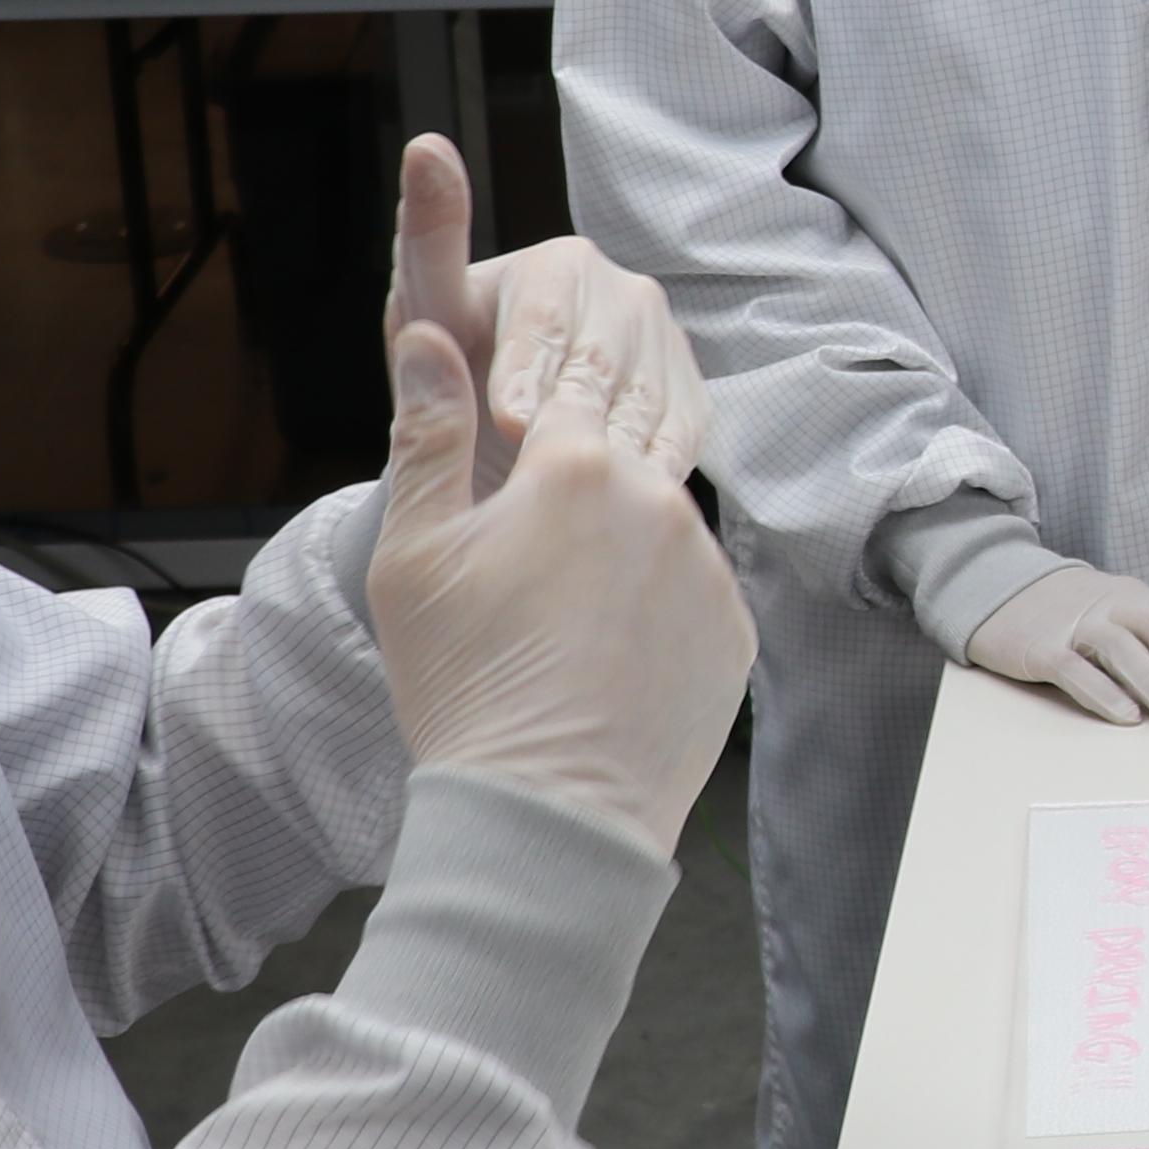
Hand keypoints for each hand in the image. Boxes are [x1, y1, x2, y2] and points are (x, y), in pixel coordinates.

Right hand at [363, 294, 755, 852]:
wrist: (548, 811)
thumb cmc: (466, 686)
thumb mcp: (415, 553)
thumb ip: (429, 433)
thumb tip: (427, 338)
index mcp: (575, 467)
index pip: (566, 376)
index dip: (536, 389)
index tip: (517, 414)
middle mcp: (659, 500)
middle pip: (627, 432)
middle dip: (584, 452)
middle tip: (541, 515)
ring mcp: (707, 566)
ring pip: (665, 511)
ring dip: (623, 527)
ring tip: (564, 596)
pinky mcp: (734, 626)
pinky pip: (696, 584)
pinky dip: (657, 596)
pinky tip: (608, 642)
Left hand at [381, 135, 707, 501]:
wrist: (487, 442)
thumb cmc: (450, 367)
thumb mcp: (427, 308)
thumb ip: (431, 237)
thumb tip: (426, 146)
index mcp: (560, 264)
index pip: (551, 318)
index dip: (526, 374)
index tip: (506, 420)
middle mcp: (625, 295)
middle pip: (603, 370)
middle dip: (562, 425)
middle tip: (529, 473)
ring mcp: (665, 350)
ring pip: (644, 411)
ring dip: (601, 456)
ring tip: (561, 497)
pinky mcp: (690, 398)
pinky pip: (676, 442)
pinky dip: (640, 473)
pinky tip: (603, 496)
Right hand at [968, 565, 1148, 728]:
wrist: (999, 589)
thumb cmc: (1075, 612)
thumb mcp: (1124, 612)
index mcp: (1144, 599)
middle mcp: (1118, 606)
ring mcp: (1079, 624)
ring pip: (1128, 652)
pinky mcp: (1042, 647)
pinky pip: (1076, 670)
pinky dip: (1103, 693)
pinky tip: (1127, 718)